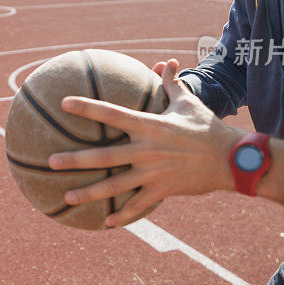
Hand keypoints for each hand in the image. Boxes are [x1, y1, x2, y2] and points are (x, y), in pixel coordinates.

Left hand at [48, 58, 245, 226]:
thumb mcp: (188, 103)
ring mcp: (153, 173)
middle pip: (104, 156)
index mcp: (149, 126)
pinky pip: (138, 206)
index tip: (64, 103)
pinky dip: (122, 215)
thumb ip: (172, 83)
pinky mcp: (162, 191)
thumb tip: (166, 62)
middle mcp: (147, 150)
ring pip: (115, 185)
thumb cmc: (207, 128)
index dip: (87, 108)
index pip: (112, 114)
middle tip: (51, 162)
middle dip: (76, 160)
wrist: (232, 159)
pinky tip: (105, 222)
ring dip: (89, 192)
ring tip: (66, 196)